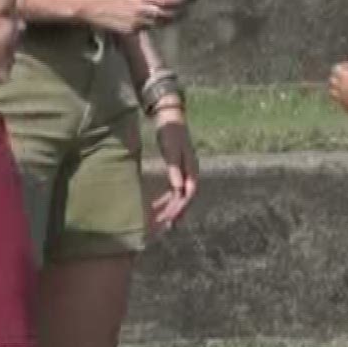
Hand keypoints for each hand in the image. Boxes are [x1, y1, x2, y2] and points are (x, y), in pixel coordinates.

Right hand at [78, 0, 187, 33]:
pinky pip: (146, 27)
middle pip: (167, 15)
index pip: (168, 0)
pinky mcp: (129, 31)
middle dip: (178, 11)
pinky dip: (153, 23)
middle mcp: (141, 11)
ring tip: (174, 13)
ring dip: (167, 18)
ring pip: (158, 23)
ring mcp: (135, 23)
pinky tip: (154, 17)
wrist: (85, 4)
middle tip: (184, 7)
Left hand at [150, 106, 198, 229]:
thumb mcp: (171, 150)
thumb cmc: (170, 133)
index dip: (181, 207)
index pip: (189, 193)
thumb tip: (178, 188)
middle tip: (165, 227)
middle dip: (175, 212)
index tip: (171, 219)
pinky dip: (165, 200)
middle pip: (184, 198)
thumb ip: (174, 169)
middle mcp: (190, 173)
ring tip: (161, 223)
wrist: (170, 119)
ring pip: (178, 196)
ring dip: (170, 209)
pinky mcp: (176, 171)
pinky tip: (156, 208)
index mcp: (191, 169)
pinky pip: (172, 190)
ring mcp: (184, 173)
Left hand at [328, 60, 347, 118]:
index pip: (336, 69)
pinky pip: (340, 101)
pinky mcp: (347, 109)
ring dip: (337, 89)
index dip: (343, 68)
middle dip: (338, 78)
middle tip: (347, 77)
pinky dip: (343, 98)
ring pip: (332, 93)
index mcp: (345, 76)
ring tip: (347, 87)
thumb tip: (347, 65)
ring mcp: (343, 100)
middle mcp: (340, 88)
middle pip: (332, 81)